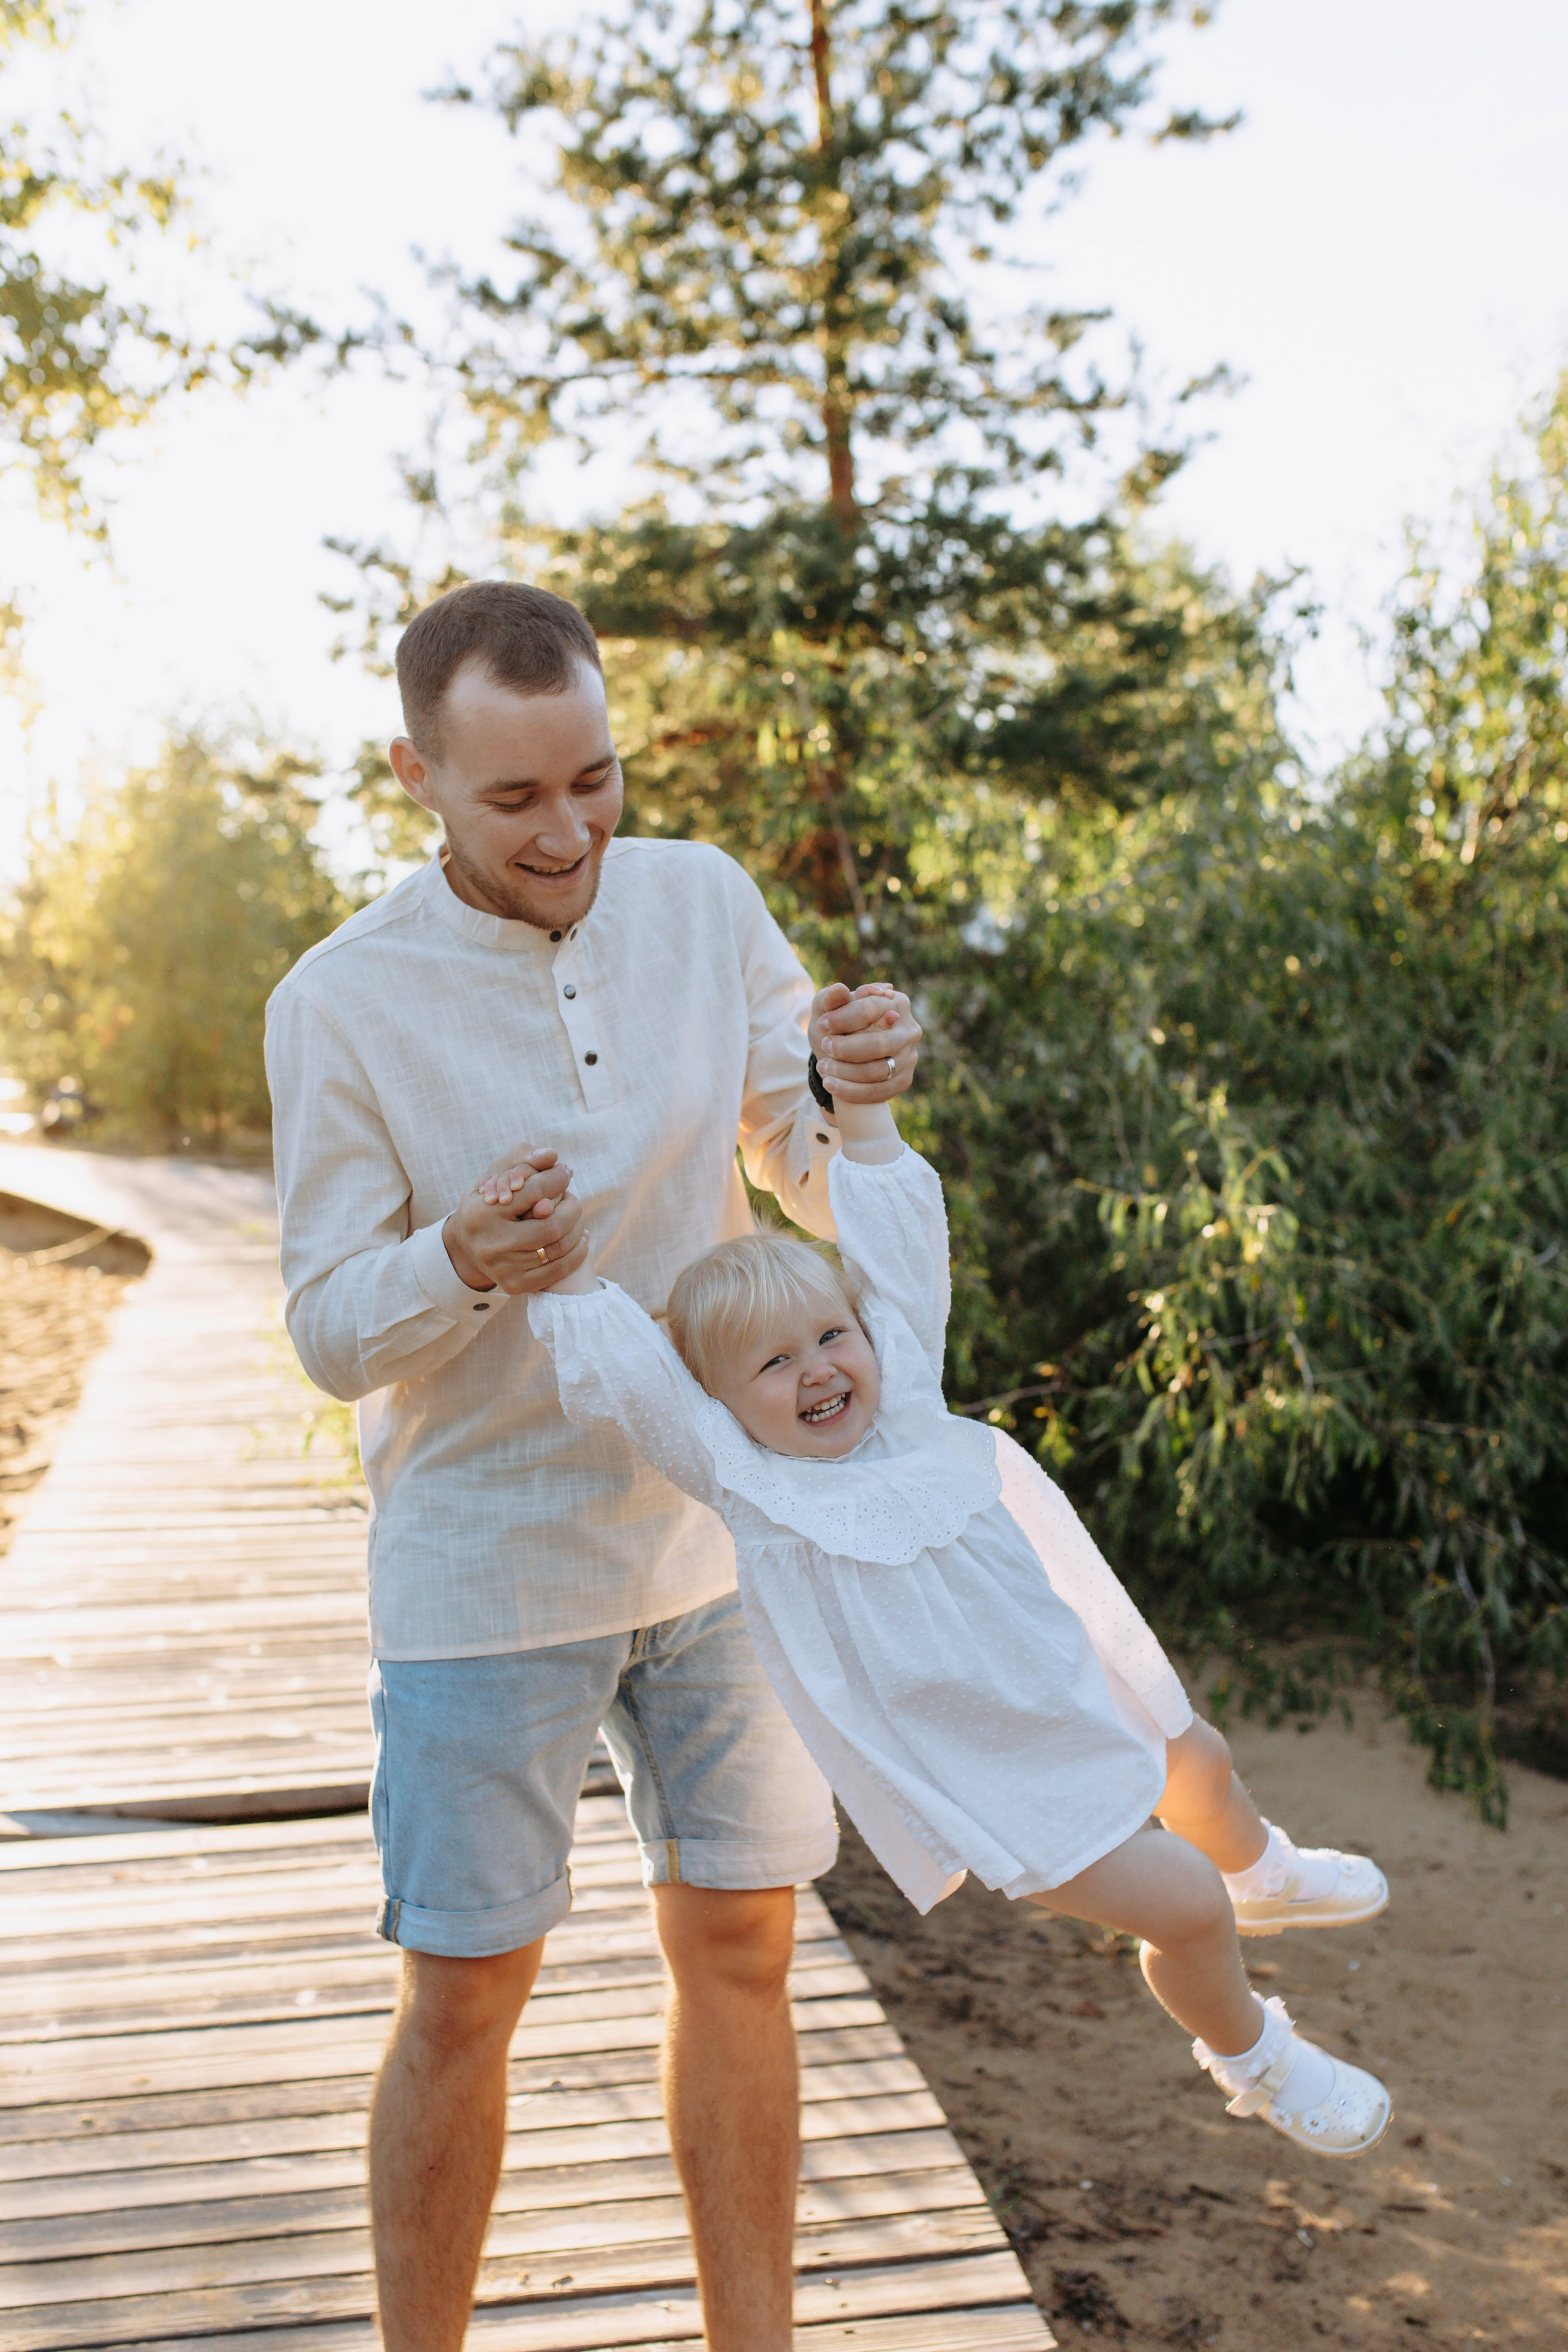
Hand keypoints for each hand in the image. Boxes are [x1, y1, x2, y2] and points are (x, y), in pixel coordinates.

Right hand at [443, 1146, 588, 1296]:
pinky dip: (577, 1253)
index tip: (565, 1172)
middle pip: (551, 1226)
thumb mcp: (494, 1177)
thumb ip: (522, 1161)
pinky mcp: (515, 1286)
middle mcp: (489, 1243)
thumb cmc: (487, 1203)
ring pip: (557, 1248)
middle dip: (572, 1208)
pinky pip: (558, 1271)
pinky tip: (580, 1239)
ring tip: (578, 1219)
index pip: (532, 1191)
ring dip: (577, 1229)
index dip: (556, 1179)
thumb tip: (553, 1156)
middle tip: (573, 1200)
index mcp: (481, 1213)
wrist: (465, 1248)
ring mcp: (502, 1268)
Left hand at [808, 981, 921, 1105]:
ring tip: (823, 1067)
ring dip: (846, 1072)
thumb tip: (840, 990)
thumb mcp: (827, 1009)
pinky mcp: (904, 1080)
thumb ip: (830, 998)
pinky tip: (831, 1084)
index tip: (822, 1024)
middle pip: (880, 1043)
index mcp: (895, 1002)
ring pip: (879, 1070)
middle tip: (825, 1047)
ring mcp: (910, 1056)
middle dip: (846, 1048)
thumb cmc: (836, 1026)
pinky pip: (879, 1091)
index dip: (844, 1018)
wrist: (841, 1055)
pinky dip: (851, 1090)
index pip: (872, 1009)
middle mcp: (909, 1029)